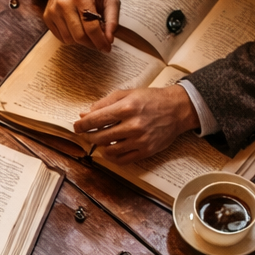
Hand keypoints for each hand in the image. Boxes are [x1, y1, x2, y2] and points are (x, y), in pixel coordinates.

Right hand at [43, 0, 119, 52]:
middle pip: (79, 36)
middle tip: (99, 41)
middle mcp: (64, 3)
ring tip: (88, 29)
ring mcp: (53, 10)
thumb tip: (109, 40)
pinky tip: (77, 26)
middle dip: (92, 43)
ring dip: (81, 40)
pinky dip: (71, 37)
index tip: (107, 48)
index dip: (100, 41)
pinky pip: (60, 37)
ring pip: (69, 40)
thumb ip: (112, 20)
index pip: (91, 27)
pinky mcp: (47, 16)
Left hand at [74, 85, 197, 161]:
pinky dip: (112, 157)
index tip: (76, 126)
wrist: (177, 109)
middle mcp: (133, 125)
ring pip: (109, 150)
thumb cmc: (151, 99)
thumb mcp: (127, 94)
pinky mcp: (146, 151)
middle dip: (89, 135)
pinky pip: (122, 160)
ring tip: (101, 140)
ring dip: (101, 146)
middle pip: (100, 136)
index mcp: (127, 107)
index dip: (82, 124)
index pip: (96, 119)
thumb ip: (104, 103)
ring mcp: (140, 140)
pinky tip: (110, 150)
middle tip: (87, 133)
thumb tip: (84, 114)